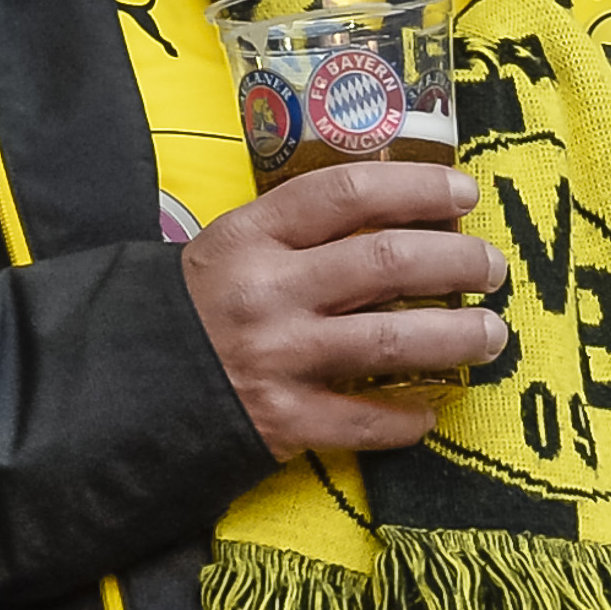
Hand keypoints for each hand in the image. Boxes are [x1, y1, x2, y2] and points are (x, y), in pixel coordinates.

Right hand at [180, 162, 511, 461]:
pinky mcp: (280, 421)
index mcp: (253, 235)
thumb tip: (405, 216)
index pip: (349, 192)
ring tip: (493, 335)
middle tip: (494, 268)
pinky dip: (408, 418)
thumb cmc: (193, 309)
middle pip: (389, 262)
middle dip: (459, 261)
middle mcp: (268, 291)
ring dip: (458, 336)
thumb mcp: (232, 248)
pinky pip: (365, 420)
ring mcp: (276, 358)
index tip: (467, 193)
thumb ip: (301, 232)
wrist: (116, 387)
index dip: (419, 187)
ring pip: (393, 341)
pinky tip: (432, 411)